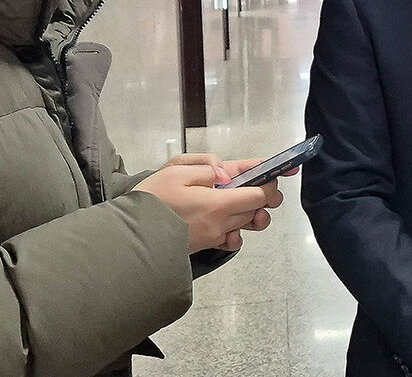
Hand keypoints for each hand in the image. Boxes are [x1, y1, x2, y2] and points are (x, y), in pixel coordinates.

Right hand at [133, 154, 283, 252]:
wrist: (129, 238)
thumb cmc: (150, 202)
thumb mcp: (175, 170)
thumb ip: (205, 167)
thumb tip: (226, 174)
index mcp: (218, 204)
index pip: (259, 193)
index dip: (271, 181)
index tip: (282, 171)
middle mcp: (221, 223)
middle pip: (257, 209)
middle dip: (264, 195)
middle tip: (259, 182)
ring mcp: (214, 236)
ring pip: (246, 223)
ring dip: (251, 211)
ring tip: (241, 199)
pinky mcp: (205, 245)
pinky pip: (231, 238)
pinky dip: (235, 230)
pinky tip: (226, 221)